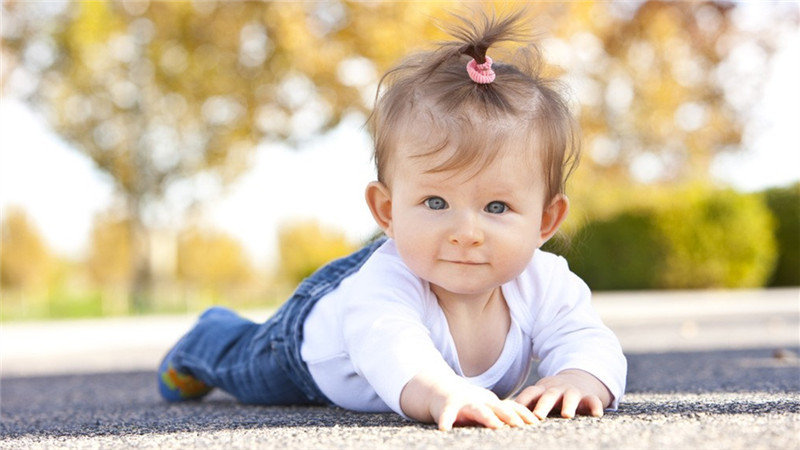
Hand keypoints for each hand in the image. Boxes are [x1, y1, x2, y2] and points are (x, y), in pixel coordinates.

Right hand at [401, 371, 538, 430]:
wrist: (442, 391)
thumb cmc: (471, 404)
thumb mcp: (489, 407)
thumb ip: (504, 414)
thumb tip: (527, 425)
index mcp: (492, 403)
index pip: (511, 407)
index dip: (523, 413)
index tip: (535, 422)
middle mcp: (480, 401)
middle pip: (497, 407)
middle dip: (509, 415)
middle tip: (520, 424)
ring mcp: (464, 404)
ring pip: (477, 409)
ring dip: (487, 416)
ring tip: (496, 424)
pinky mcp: (447, 407)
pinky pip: (446, 415)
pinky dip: (446, 421)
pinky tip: (445, 429)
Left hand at [514, 369, 611, 419]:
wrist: (578, 380)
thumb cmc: (552, 394)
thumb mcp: (538, 395)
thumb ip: (524, 404)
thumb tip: (500, 416)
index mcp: (541, 390)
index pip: (530, 393)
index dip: (522, 401)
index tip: (514, 412)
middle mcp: (557, 389)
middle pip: (549, 395)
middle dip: (543, 405)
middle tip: (537, 416)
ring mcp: (573, 391)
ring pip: (571, 396)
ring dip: (569, 404)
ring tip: (567, 415)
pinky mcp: (589, 396)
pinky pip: (593, 400)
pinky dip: (595, 406)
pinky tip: (597, 414)